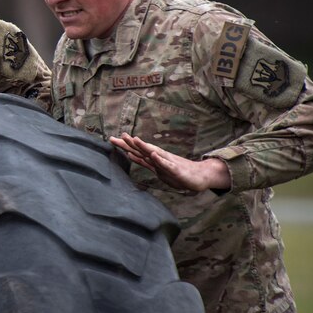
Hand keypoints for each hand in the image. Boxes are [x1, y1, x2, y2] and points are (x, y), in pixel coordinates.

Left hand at [110, 132, 231, 192]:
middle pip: (143, 149)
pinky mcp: (177, 170)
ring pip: (154, 154)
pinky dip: (160, 160)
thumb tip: (130, 155)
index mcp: (154, 158)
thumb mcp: (158, 168)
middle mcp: (160, 158)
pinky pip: (167, 165)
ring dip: (144, 146)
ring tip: (134, 139)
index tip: (112, 139)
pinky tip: (153, 155)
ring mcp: (168, 163)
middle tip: (119, 135)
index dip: (125, 145)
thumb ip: (144, 162)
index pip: (137, 151)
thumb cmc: (178, 172)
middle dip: (131, 143)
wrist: (200, 176)